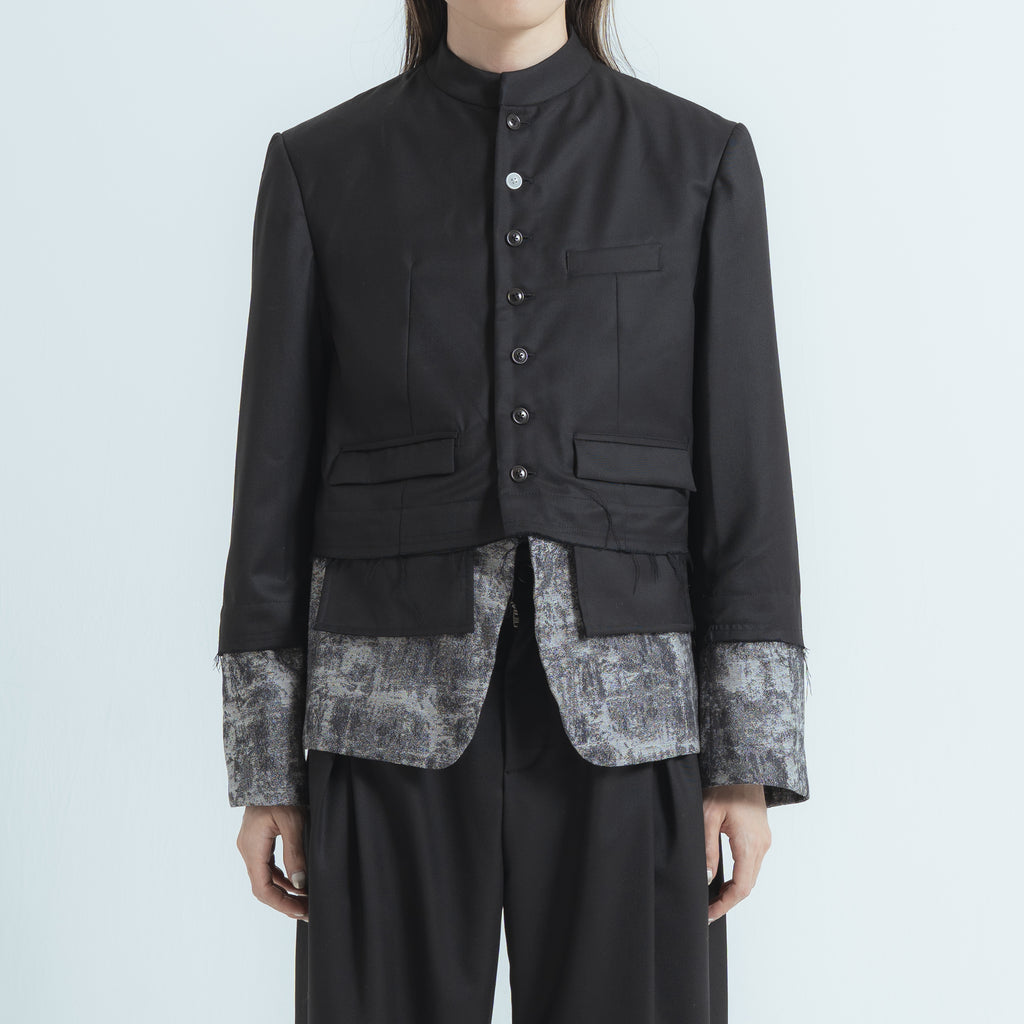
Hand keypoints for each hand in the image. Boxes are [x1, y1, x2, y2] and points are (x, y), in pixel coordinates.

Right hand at [236, 804, 308, 921]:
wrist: (270, 772)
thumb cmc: (281, 794)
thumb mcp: (293, 823)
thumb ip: (295, 854)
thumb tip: (300, 884)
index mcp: (252, 848)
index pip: (262, 888)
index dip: (281, 903)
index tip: (301, 911)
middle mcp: (247, 849)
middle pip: (262, 886)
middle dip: (284, 901)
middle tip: (306, 911)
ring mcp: (250, 845)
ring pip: (264, 877)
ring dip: (283, 890)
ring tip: (304, 900)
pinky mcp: (257, 840)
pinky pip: (267, 866)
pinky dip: (281, 877)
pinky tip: (296, 881)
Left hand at [703, 784, 770, 923]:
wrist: (743, 766)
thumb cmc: (724, 787)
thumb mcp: (708, 817)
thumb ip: (708, 850)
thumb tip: (708, 878)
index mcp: (749, 844)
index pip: (741, 887)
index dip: (725, 905)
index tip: (709, 913)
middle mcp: (762, 845)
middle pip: (748, 885)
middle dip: (728, 900)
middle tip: (707, 909)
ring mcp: (764, 840)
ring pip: (751, 875)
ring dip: (734, 889)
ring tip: (713, 897)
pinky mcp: (762, 835)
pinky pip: (753, 863)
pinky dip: (740, 875)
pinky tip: (726, 878)